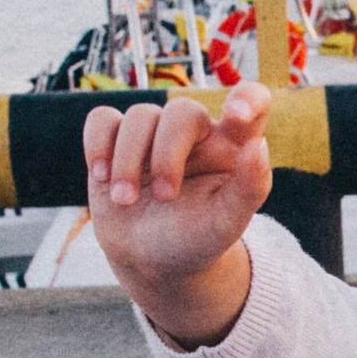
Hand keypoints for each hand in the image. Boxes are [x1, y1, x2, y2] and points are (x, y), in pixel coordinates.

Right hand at [84, 84, 272, 346]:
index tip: (237, 114)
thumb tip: (259, 146)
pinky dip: (97, 145)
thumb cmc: (196, 239)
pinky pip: (102, 119)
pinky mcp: (117, 140)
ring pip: (140, 116)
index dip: (248, 97)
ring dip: (128, 161)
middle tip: (163, 198)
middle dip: (167, 155)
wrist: (150, 261)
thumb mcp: (228, 223)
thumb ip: (252, 187)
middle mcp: (196, 133)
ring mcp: (154, 134)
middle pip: (182, 111)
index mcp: (232, 147)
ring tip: (125, 201)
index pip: (253, 102)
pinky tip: (102, 176)